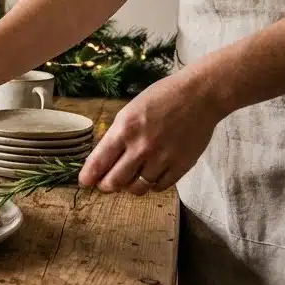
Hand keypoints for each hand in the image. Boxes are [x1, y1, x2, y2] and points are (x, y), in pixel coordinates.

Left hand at [78, 69, 227, 194]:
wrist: (199, 96)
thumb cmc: (162, 98)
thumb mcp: (130, 111)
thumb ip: (117, 136)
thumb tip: (104, 160)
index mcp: (124, 130)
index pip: (99, 161)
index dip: (89, 176)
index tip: (85, 182)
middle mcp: (141, 147)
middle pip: (115, 181)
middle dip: (106, 186)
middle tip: (106, 185)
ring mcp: (162, 159)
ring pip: (137, 188)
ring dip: (130, 187)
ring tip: (129, 180)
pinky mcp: (181, 166)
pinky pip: (159, 187)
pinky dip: (152, 185)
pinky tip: (150, 177)